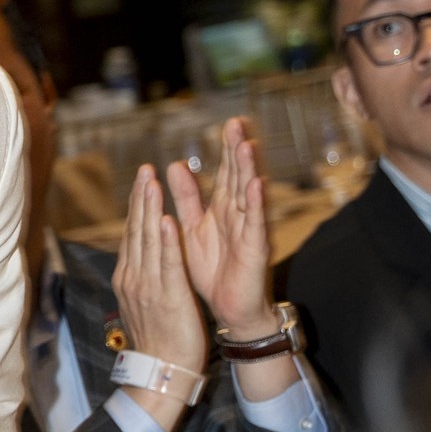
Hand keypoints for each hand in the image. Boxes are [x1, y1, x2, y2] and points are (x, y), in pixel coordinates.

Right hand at [111, 162, 207, 420]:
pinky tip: (166, 219)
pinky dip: (165, 240)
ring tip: (152, 181)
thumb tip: (138, 260)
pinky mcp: (167, 296)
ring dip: (150, 209)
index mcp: (129, 277)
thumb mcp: (144, 303)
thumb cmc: (160, 341)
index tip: (142, 180)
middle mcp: (134, 277)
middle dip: (141, 198)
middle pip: (136, 230)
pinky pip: (166, 264)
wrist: (162, 372)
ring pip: (148, 240)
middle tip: (145, 169)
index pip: (133, 234)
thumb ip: (142, 277)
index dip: (137, 205)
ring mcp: (147, 286)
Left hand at [166, 116, 272, 335]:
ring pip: (249, 194)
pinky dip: (257, 204)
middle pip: (238, 176)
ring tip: (247, 145)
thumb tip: (173, 165)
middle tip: (237, 123)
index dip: (226, 149)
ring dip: (249, 170)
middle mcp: (238, 215)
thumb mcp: (194, 228)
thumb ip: (187, 198)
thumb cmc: (213, 269)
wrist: (229, 308)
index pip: (225, 172)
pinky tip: (257, 185)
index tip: (228, 123)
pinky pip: (255, 223)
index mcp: (222, 209)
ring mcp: (248, 230)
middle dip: (237, 150)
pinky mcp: (254, 249)